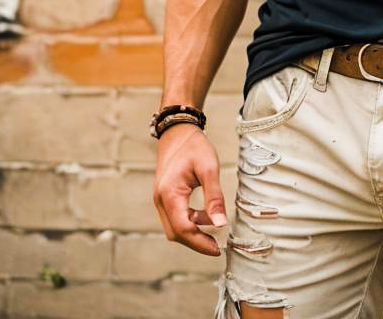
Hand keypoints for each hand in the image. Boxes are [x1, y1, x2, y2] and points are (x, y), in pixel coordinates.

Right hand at [152, 123, 228, 255]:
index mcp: (169, 194)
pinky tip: (206, 217)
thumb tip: (221, 225)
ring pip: (175, 227)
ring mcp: (161, 200)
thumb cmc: (194, 147)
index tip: (217, 249)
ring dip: (193, 233)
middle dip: (196, 242)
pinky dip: (190, 222)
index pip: (182, 228)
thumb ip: (214, 197)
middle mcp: (160, 200)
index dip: (200, 243)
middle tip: (216, 247)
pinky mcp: (166, 198)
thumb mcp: (209, 169)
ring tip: (215, 232)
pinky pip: (176, 217)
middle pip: (176, 233)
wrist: (178, 133)